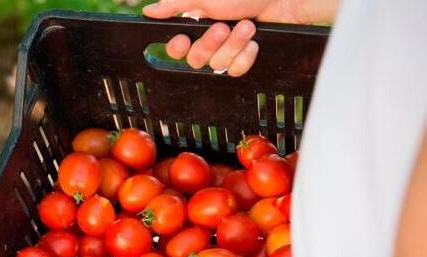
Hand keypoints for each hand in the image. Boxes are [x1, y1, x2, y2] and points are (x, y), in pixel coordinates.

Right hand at [142, 0, 305, 75]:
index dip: (176, 48)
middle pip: (195, 59)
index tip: (182, 39)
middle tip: (223, 26)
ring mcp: (228, 50)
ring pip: (217, 65)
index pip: (176, 48)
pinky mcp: (245, 59)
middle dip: (210, 43)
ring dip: (233, 45)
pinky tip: (254, 43)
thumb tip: (149, 11)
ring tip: (248, 26)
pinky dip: (246, 57)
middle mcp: (211, 38)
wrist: (285, 1)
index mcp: (198, 22)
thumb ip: (176, 4)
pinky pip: (235, 71)